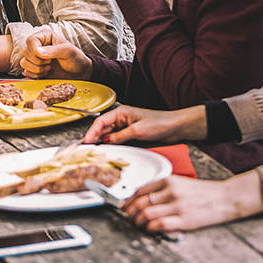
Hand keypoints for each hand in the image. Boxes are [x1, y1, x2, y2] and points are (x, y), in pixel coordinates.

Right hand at [20, 27, 91, 78]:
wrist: (78, 72)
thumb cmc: (75, 58)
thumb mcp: (67, 51)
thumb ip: (53, 50)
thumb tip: (38, 52)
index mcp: (44, 37)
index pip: (30, 40)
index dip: (35, 50)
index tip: (47, 57)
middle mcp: (37, 46)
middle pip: (25, 52)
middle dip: (38, 61)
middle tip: (51, 62)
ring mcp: (34, 58)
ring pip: (24, 63)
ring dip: (37, 69)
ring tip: (49, 67)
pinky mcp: (33, 69)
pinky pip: (26, 72)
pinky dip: (35, 75)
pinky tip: (45, 73)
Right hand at [82, 104, 206, 144]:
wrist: (176, 127)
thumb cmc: (160, 123)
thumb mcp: (137, 131)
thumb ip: (120, 136)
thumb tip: (106, 141)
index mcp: (121, 112)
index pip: (100, 121)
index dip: (91, 132)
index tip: (86, 142)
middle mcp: (121, 118)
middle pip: (102, 128)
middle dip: (93, 137)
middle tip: (86, 148)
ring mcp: (126, 126)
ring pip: (108, 133)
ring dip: (101, 140)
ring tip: (94, 149)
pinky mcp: (131, 133)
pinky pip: (116, 138)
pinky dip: (110, 143)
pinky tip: (107, 148)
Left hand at [122, 176, 248, 232]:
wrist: (226, 198)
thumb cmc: (204, 192)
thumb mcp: (181, 183)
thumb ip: (163, 189)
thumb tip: (143, 200)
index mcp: (169, 180)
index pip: (139, 190)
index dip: (129, 201)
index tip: (125, 207)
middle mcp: (171, 191)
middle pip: (140, 203)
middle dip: (130, 213)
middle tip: (130, 219)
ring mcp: (178, 205)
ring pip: (146, 214)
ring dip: (138, 222)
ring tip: (139, 226)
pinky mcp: (185, 220)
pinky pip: (159, 224)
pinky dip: (150, 228)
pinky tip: (151, 229)